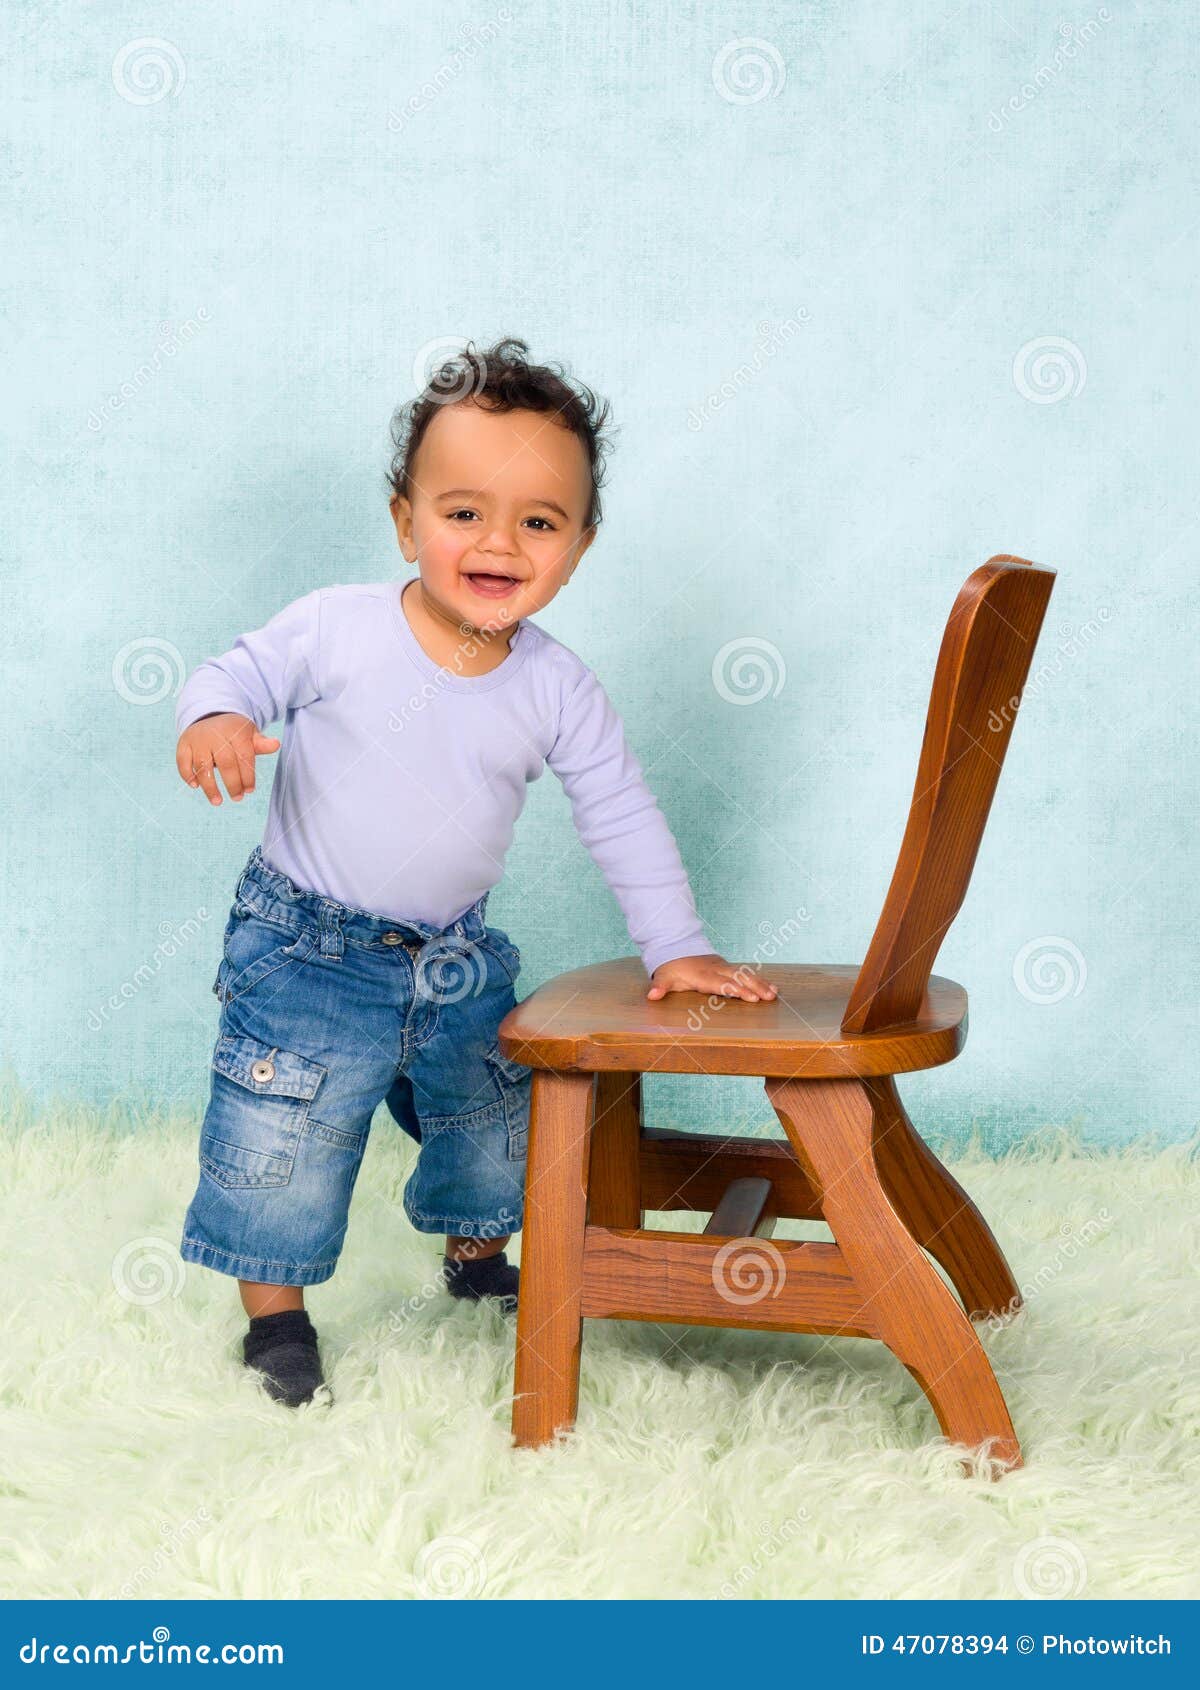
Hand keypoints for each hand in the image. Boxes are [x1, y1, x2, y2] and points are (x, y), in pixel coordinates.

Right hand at [176, 712, 279, 804]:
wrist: (210, 715)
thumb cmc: (234, 732)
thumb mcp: (249, 734)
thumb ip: (261, 744)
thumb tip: (276, 744)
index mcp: (235, 731)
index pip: (244, 756)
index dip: (248, 775)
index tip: (250, 790)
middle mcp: (215, 735)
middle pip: (226, 762)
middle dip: (233, 783)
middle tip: (237, 798)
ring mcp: (198, 740)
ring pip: (203, 765)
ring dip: (209, 786)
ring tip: (217, 802)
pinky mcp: (184, 743)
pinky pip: (182, 761)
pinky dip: (187, 774)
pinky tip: (196, 787)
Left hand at [646, 953, 777, 1002]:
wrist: (677, 948)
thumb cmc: (672, 968)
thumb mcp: (663, 976)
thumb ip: (660, 986)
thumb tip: (652, 995)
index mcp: (702, 975)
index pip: (721, 984)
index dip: (735, 990)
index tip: (749, 997)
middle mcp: (716, 970)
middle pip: (737, 978)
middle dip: (753, 987)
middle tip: (768, 997)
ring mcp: (724, 967)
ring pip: (745, 975)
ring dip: (760, 984)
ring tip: (774, 994)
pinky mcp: (729, 968)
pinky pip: (746, 974)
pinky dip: (760, 980)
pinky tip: (773, 988)